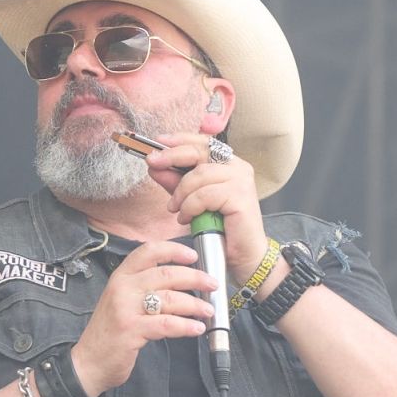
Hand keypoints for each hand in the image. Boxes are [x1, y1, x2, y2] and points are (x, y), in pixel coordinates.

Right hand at [70, 239, 215, 395]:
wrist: (88, 362)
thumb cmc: (110, 333)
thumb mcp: (122, 301)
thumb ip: (143, 288)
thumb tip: (179, 281)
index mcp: (121, 276)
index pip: (149, 251)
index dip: (174, 250)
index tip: (193, 256)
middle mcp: (122, 288)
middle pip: (166, 274)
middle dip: (195, 278)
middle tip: (212, 285)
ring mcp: (125, 309)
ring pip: (170, 299)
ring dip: (194, 304)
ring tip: (208, 311)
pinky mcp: (131, 330)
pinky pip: (167, 324)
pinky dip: (186, 326)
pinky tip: (196, 329)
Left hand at [145, 135, 269, 286]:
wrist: (244, 257)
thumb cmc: (222, 231)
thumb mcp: (192, 202)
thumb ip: (176, 184)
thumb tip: (155, 166)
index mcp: (229, 164)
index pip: (202, 142)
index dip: (179, 140)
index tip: (158, 142)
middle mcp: (238, 167)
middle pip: (199, 152)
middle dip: (172, 157)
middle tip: (153, 164)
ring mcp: (241, 180)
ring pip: (199, 175)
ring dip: (181, 193)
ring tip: (176, 209)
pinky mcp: (240, 196)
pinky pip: (205, 195)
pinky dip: (190, 206)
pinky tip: (187, 218)